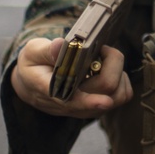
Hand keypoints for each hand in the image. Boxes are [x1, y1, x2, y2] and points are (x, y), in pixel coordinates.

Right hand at [10, 37, 132, 118]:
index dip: (91, 102)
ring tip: (103, 59)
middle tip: (100, 48)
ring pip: (119, 95)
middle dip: (112, 62)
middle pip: (107, 88)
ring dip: (119, 73)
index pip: (74, 101)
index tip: (104, 102)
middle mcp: (74, 104)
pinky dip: (122, 80)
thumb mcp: (32, 53)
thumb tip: (60, 46)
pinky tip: (107, 69)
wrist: (32, 85)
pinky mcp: (99, 105)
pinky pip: (122, 95)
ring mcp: (89, 107)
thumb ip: (46, 50)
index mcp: (54, 92)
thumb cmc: (34, 66)